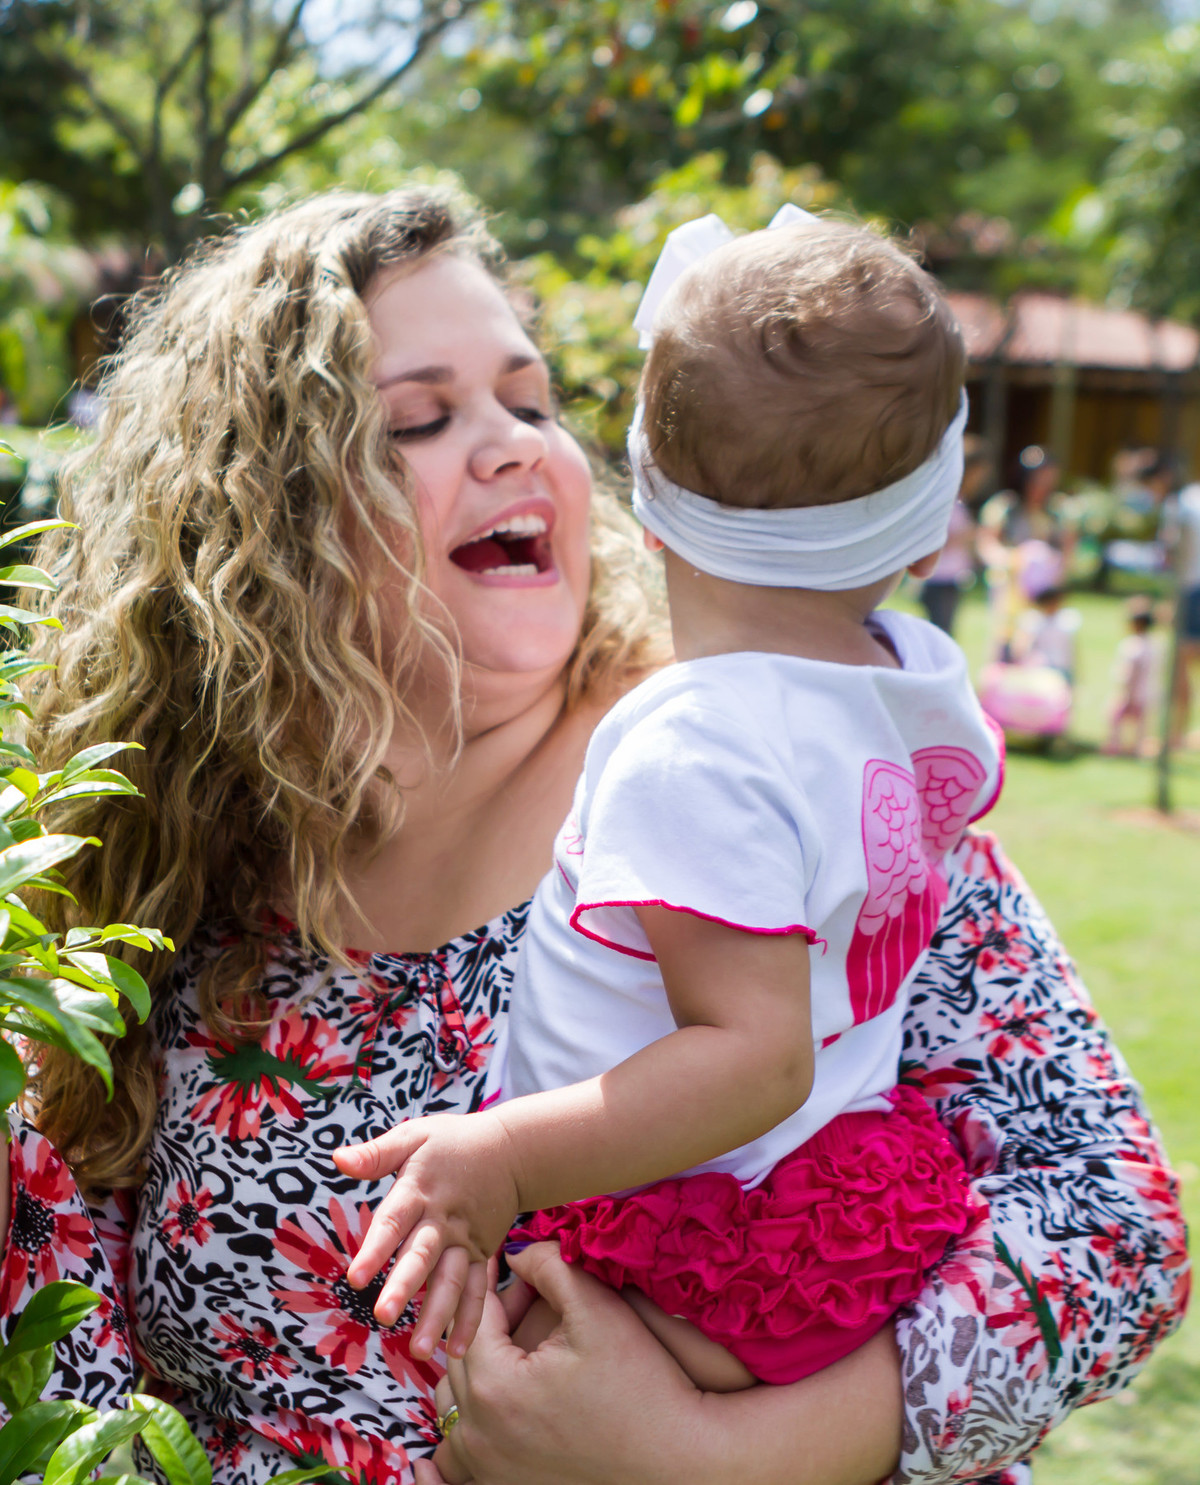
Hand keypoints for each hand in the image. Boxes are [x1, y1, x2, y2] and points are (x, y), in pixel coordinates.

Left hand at [333, 1112, 519, 1348]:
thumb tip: (338, 1160)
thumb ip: (376, 1153)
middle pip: (422, 1256)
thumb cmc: (453, 1142)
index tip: (354, 1278)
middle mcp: (442, 1220)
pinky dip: (470, 1319)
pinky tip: (458, 1351)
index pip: (393, 1222)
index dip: (375, 1250)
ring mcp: (465, 1240)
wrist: (511, 1149)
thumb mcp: (415, 1135)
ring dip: (437, 1315)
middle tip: (384, 1317)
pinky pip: (478, 1289)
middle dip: (404, 1287)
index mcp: (419, 1190)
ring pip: (451, 1280)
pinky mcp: (482, 1253)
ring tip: (420, 1351)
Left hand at [426, 1243, 707, 1484]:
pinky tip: (498, 1402)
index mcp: (494, 1388)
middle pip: (463, 1359)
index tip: (505, 1258)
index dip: (492, 1283)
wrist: (677, 1456)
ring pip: (455, 1406)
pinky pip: (462, 1454)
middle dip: (490, 1323)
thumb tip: (515, 1252)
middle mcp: (480, 1435)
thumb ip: (548, 1265)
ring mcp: (489, 1468)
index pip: (474, 1319)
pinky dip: (471, 1423)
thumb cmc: (641, 1381)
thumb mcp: (596, 1306)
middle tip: (524, 1296)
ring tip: (517, 1342)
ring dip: (476, 1369)